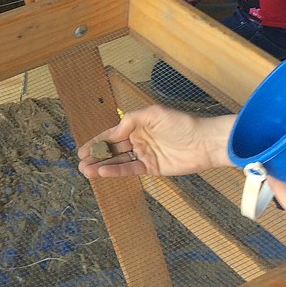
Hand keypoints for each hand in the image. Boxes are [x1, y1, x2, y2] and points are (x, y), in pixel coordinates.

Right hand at [77, 106, 234, 177]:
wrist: (204, 142)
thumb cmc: (182, 124)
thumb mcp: (154, 114)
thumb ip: (132, 120)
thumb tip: (115, 130)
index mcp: (137, 126)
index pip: (112, 135)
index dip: (97, 142)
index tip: (82, 150)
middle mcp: (138, 140)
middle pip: (113, 150)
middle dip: (96, 156)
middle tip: (80, 163)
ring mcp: (145, 154)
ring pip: (118, 161)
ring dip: (102, 166)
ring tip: (86, 171)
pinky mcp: (152, 168)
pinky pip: (130, 170)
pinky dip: (116, 172)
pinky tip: (103, 173)